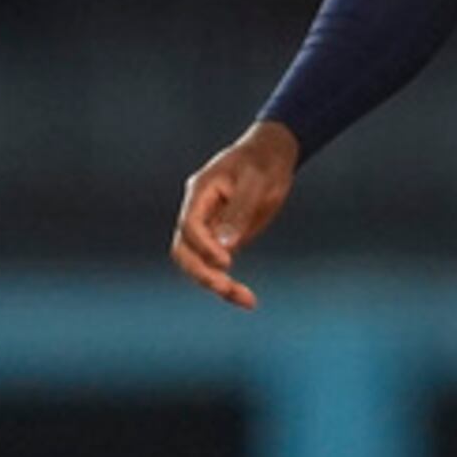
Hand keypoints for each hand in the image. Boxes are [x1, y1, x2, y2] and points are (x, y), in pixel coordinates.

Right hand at [171, 121, 301, 308]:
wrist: (272, 156)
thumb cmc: (262, 163)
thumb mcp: (256, 182)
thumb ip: (240, 212)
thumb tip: (225, 246)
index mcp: (200, 193)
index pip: (189, 226)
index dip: (203, 246)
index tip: (226, 262)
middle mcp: (198, 213)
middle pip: (184, 250)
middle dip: (201, 272)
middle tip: (227, 289)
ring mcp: (209, 228)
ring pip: (198, 263)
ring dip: (216, 284)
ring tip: (245, 299)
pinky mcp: (222, 240)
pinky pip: (217, 267)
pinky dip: (228, 283)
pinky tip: (246, 299)